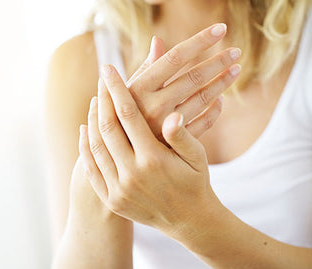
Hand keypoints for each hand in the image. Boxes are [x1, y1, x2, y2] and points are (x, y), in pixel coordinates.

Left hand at [79, 65, 224, 239]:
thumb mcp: (197, 158)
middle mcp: (131, 174)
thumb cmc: (195, 182)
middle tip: (101, 80)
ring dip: (92, 120)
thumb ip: (184, 136)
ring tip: (94, 101)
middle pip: (107, 127)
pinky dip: (85, 148)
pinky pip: (91, 168)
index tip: (109, 69)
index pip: (128, 115)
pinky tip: (84, 130)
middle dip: (102, 99)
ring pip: (95, 146)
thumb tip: (174, 115)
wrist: (188, 220)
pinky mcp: (111, 199)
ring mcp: (118, 189)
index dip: (117, 89)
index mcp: (153, 160)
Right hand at [127, 23, 240, 140]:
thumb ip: (145, 68)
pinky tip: (221, 100)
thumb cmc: (121, 116)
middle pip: (193, 77)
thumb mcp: (126, 92)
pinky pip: (204, 123)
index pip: (175, 57)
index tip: (221, 29)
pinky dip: (215, 110)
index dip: (200, 41)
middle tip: (236, 52)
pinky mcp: (176, 143)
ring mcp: (165, 126)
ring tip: (235, 70)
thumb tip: (157, 40)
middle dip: (219, 61)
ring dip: (222, 82)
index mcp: (139, 87)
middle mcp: (152, 105)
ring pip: (203, 98)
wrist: (117, 154)